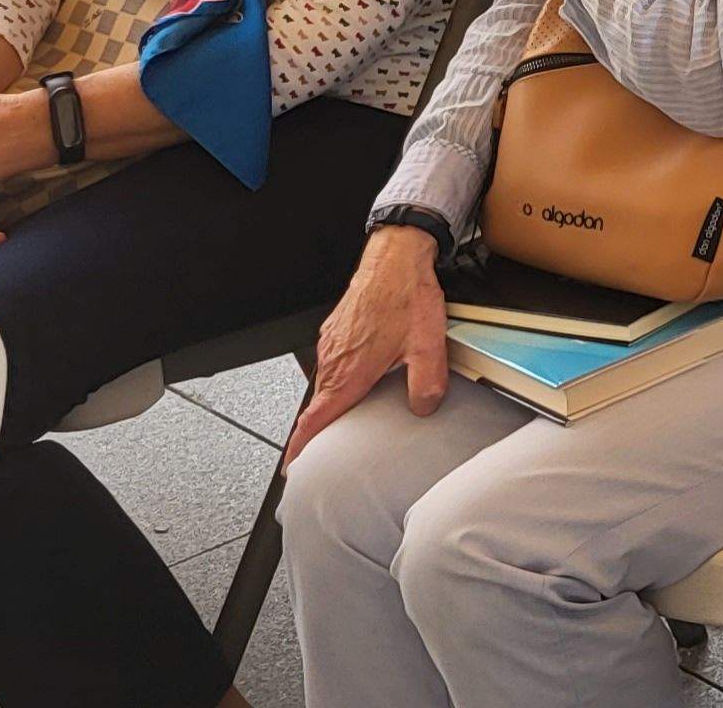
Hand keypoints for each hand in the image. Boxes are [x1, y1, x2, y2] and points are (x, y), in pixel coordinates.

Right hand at [284, 227, 450, 462]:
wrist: (394, 258)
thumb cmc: (406, 297)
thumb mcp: (428, 345)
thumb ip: (426, 384)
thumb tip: (422, 408)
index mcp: (349, 372)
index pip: (315, 419)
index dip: (302, 446)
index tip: (294, 465)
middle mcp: (333, 361)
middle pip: (319, 406)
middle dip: (320, 430)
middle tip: (328, 448)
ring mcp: (330, 345)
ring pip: (326, 384)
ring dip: (333, 401)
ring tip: (348, 416)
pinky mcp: (334, 332)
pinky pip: (331, 364)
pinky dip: (339, 378)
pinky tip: (361, 376)